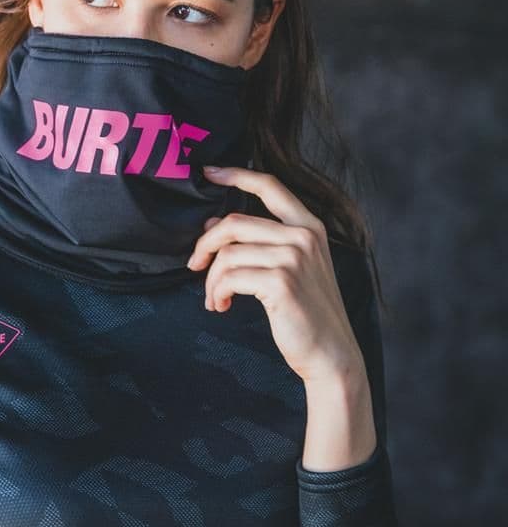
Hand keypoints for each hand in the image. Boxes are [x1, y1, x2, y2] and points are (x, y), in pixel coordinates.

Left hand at [187, 165, 364, 385]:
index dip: (235, 174)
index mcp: (308, 226)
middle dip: (205, 244)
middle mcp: (303, 236)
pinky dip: (216, 292)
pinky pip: (229, 277)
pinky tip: (220, 306)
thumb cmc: (306, 312)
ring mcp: (294, 257)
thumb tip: (213, 222)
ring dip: (211, 279)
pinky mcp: (281, 281)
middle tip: (194, 265)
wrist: (331, 354)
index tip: (208, 172)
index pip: (269, 185)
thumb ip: (257, 241)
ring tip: (214, 298)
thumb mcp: (288, 268)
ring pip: (227, 253)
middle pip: (234, 222)